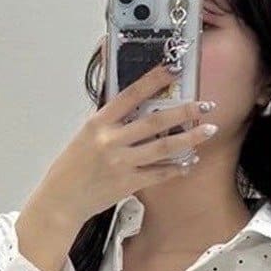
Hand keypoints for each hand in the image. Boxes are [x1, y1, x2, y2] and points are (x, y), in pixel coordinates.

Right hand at [21, 60, 218, 238]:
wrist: (62, 201)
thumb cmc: (72, 167)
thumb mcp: (86, 135)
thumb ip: (109, 120)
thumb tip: (131, 103)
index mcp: (99, 123)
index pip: (131, 94)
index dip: (154, 79)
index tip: (173, 69)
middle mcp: (111, 141)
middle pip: (155, 121)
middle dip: (184, 112)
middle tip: (205, 105)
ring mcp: (121, 163)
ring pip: (163, 148)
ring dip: (190, 139)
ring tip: (209, 131)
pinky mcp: (128, 183)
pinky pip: (159, 174)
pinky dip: (176, 168)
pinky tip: (189, 162)